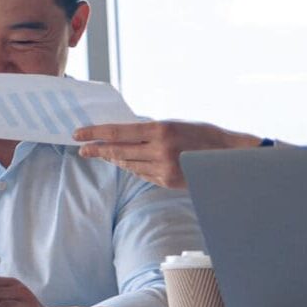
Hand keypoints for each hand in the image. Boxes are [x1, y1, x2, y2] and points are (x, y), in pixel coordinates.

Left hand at [72, 118, 262, 188]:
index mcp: (160, 130)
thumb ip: (147, 130)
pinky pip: (142, 174)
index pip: (118, 132)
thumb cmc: (201, 134)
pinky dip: (132, 167)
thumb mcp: (173, 124)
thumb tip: (120, 134)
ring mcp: (163, 169)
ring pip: (128, 165)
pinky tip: (126, 162)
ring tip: (101, 154)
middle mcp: (160, 151)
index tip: (79, 134)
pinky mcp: (168, 182)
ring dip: (113, 159)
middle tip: (82, 149)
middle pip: (118, 151)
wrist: (228, 156)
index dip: (95, 134)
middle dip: (97, 151)